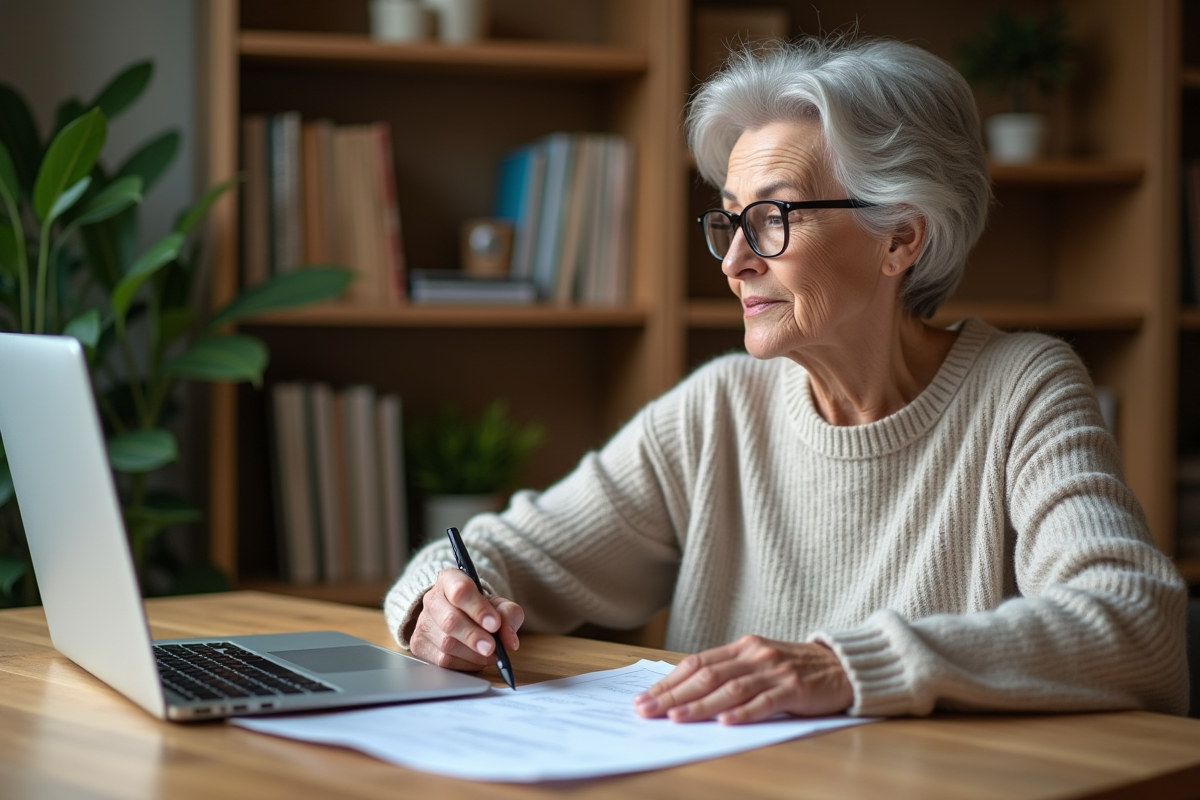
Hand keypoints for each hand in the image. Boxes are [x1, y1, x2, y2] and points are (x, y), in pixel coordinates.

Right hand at [408, 568, 523, 671]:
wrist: (460, 615)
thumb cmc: (480, 608)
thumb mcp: (499, 604)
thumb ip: (509, 615)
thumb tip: (510, 641)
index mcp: (450, 579)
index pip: (461, 591)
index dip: (478, 609)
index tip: (494, 624)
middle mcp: (432, 599)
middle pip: (450, 620)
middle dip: (474, 636)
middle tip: (491, 647)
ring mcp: (423, 623)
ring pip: (446, 644)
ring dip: (472, 654)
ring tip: (489, 654)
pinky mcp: (419, 645)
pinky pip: (442, 661)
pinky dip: (464, 664)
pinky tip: (475, 659)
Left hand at [633, 635, 852, 723]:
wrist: (843, 666)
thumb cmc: (795, 669)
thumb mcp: (760, 662)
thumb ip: (730, 672)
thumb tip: (686, 691)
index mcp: (742, 647)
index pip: (696, 663)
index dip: (669, 682)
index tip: (644, 698)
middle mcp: (755, 655)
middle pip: (706, 676)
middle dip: (673, 695)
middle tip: (647, 710)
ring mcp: (775, 671)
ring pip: (730, 689)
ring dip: (700, 705)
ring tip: (676, 718)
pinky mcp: (795, 688)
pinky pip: (765, 702)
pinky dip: (743, 713)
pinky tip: (725, 722)